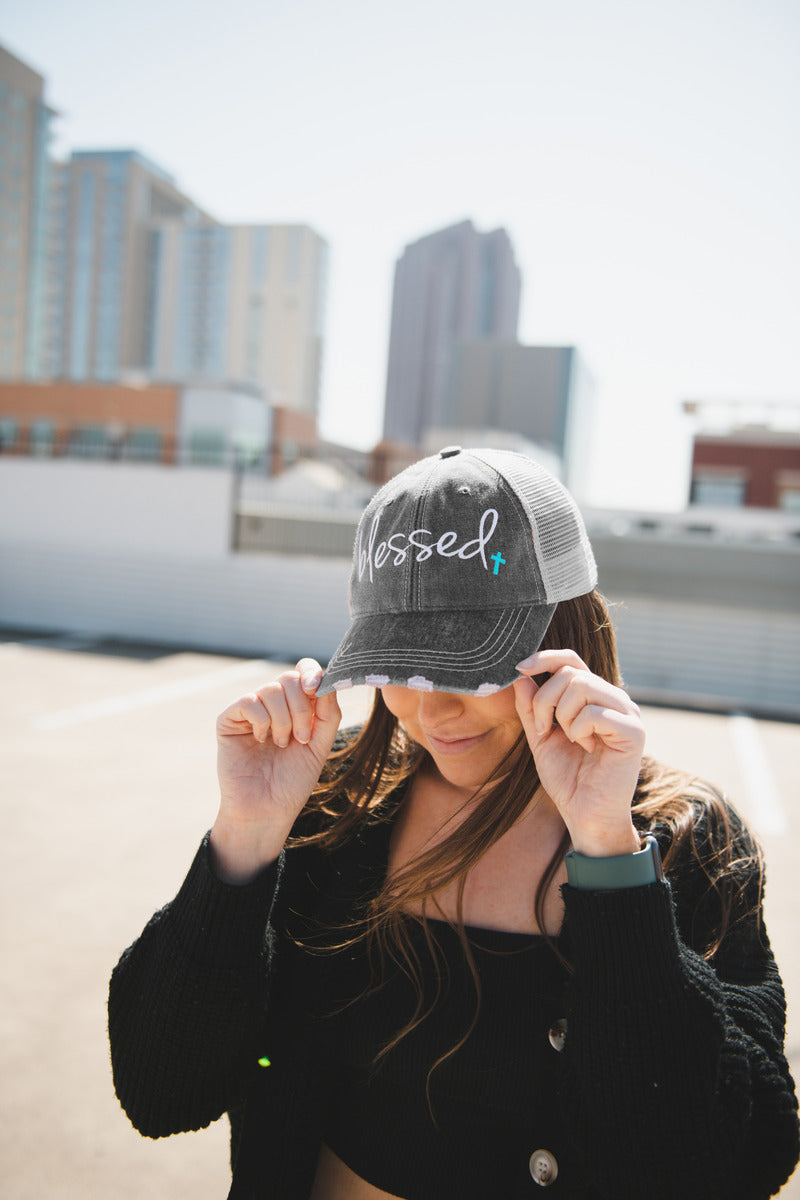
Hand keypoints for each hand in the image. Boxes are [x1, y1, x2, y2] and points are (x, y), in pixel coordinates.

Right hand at [211, 658, 340, 880]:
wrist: (266, 810)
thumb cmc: (293, 781)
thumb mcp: (320, 745)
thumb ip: (328, 713)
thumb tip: (327, 680)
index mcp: (296, 707)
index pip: (304, 671)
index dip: (312, 673)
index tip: (316, 689)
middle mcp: (273, 705)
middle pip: (289, 678)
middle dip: (301, 707)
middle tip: (301, 738)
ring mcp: (250, 711)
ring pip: (271, 688)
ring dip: (283, 719)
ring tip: (281, 744)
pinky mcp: (229, 719)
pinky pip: (249, 700)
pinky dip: (262, 721)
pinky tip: (261, 741)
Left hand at [513, 649, 642, 856]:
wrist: (585, 815)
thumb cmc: (567, 778)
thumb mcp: (540, 737)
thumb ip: (531, 707)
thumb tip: (521, 676)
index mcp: (594, 697)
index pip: (571, 660)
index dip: (544, 658)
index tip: (518, 669)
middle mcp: (613, 699)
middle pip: (570, 672)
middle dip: (544, 700)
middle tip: (544, 730)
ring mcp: (627, 713)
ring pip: (582, 685)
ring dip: (562, 715)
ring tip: (569, 739)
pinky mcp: (634, 731)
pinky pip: (595, 712)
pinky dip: (579, 730)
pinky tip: (586, 747)